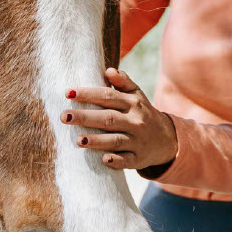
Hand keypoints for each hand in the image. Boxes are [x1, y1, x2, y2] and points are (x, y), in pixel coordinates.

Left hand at [61, 68, 177, 170]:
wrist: (167, 140)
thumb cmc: (143, 113)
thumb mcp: (137, 95)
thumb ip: (123, 82)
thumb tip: (108, 70)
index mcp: (133, 103)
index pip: (108, 96)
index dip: (88, 94)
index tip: (68, 93)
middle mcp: (136, 121)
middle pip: (108, 118)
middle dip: (86, 117)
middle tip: (64, 116)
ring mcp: (137, 141)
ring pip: (116, 141)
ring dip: (97, 141)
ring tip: (78, 140)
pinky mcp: (138, 159)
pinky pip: (127, 161)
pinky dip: (116, 161)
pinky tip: (104, 159)